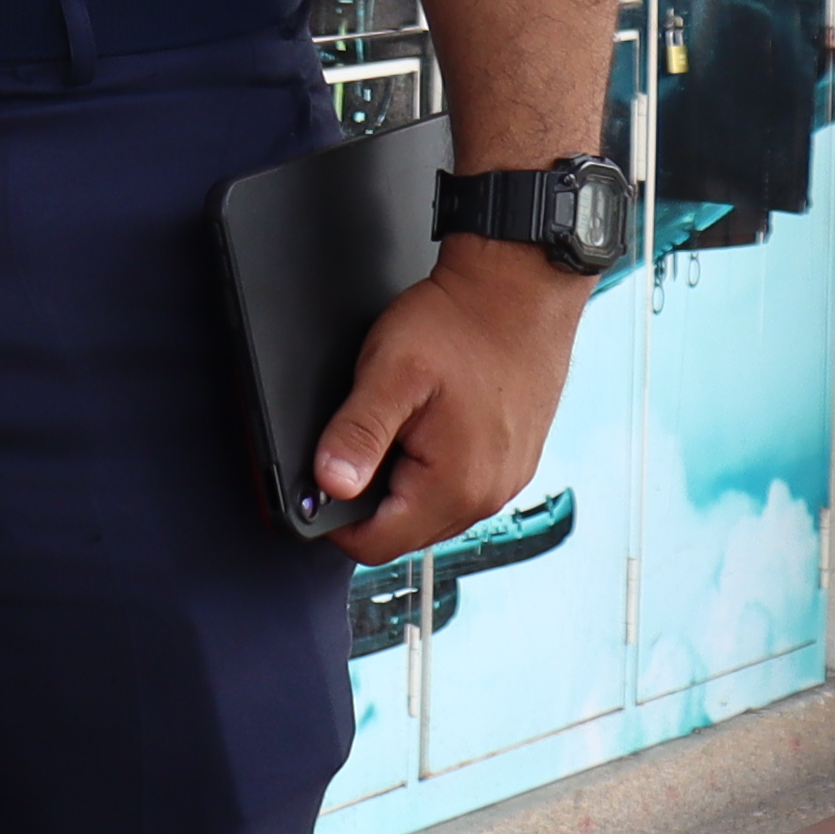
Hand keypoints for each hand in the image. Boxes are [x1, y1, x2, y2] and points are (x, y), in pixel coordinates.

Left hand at [309, 244, 586, 559]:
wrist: (520, 290)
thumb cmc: (463, 324)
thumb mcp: (389, 374)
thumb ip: (356, 434)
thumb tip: (329, 484)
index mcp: (457, 485)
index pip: (378, 543)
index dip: (333, 522)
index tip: (314, 488)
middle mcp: (489, 493)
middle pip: (405, 531)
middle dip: (367, 502)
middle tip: (346, 450)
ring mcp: (506, 477)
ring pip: (431, 510)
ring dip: (399, 484)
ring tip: (389, 431)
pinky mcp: (513, 459)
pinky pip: (458, 485)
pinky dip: (429, 469)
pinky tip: (420, 428)